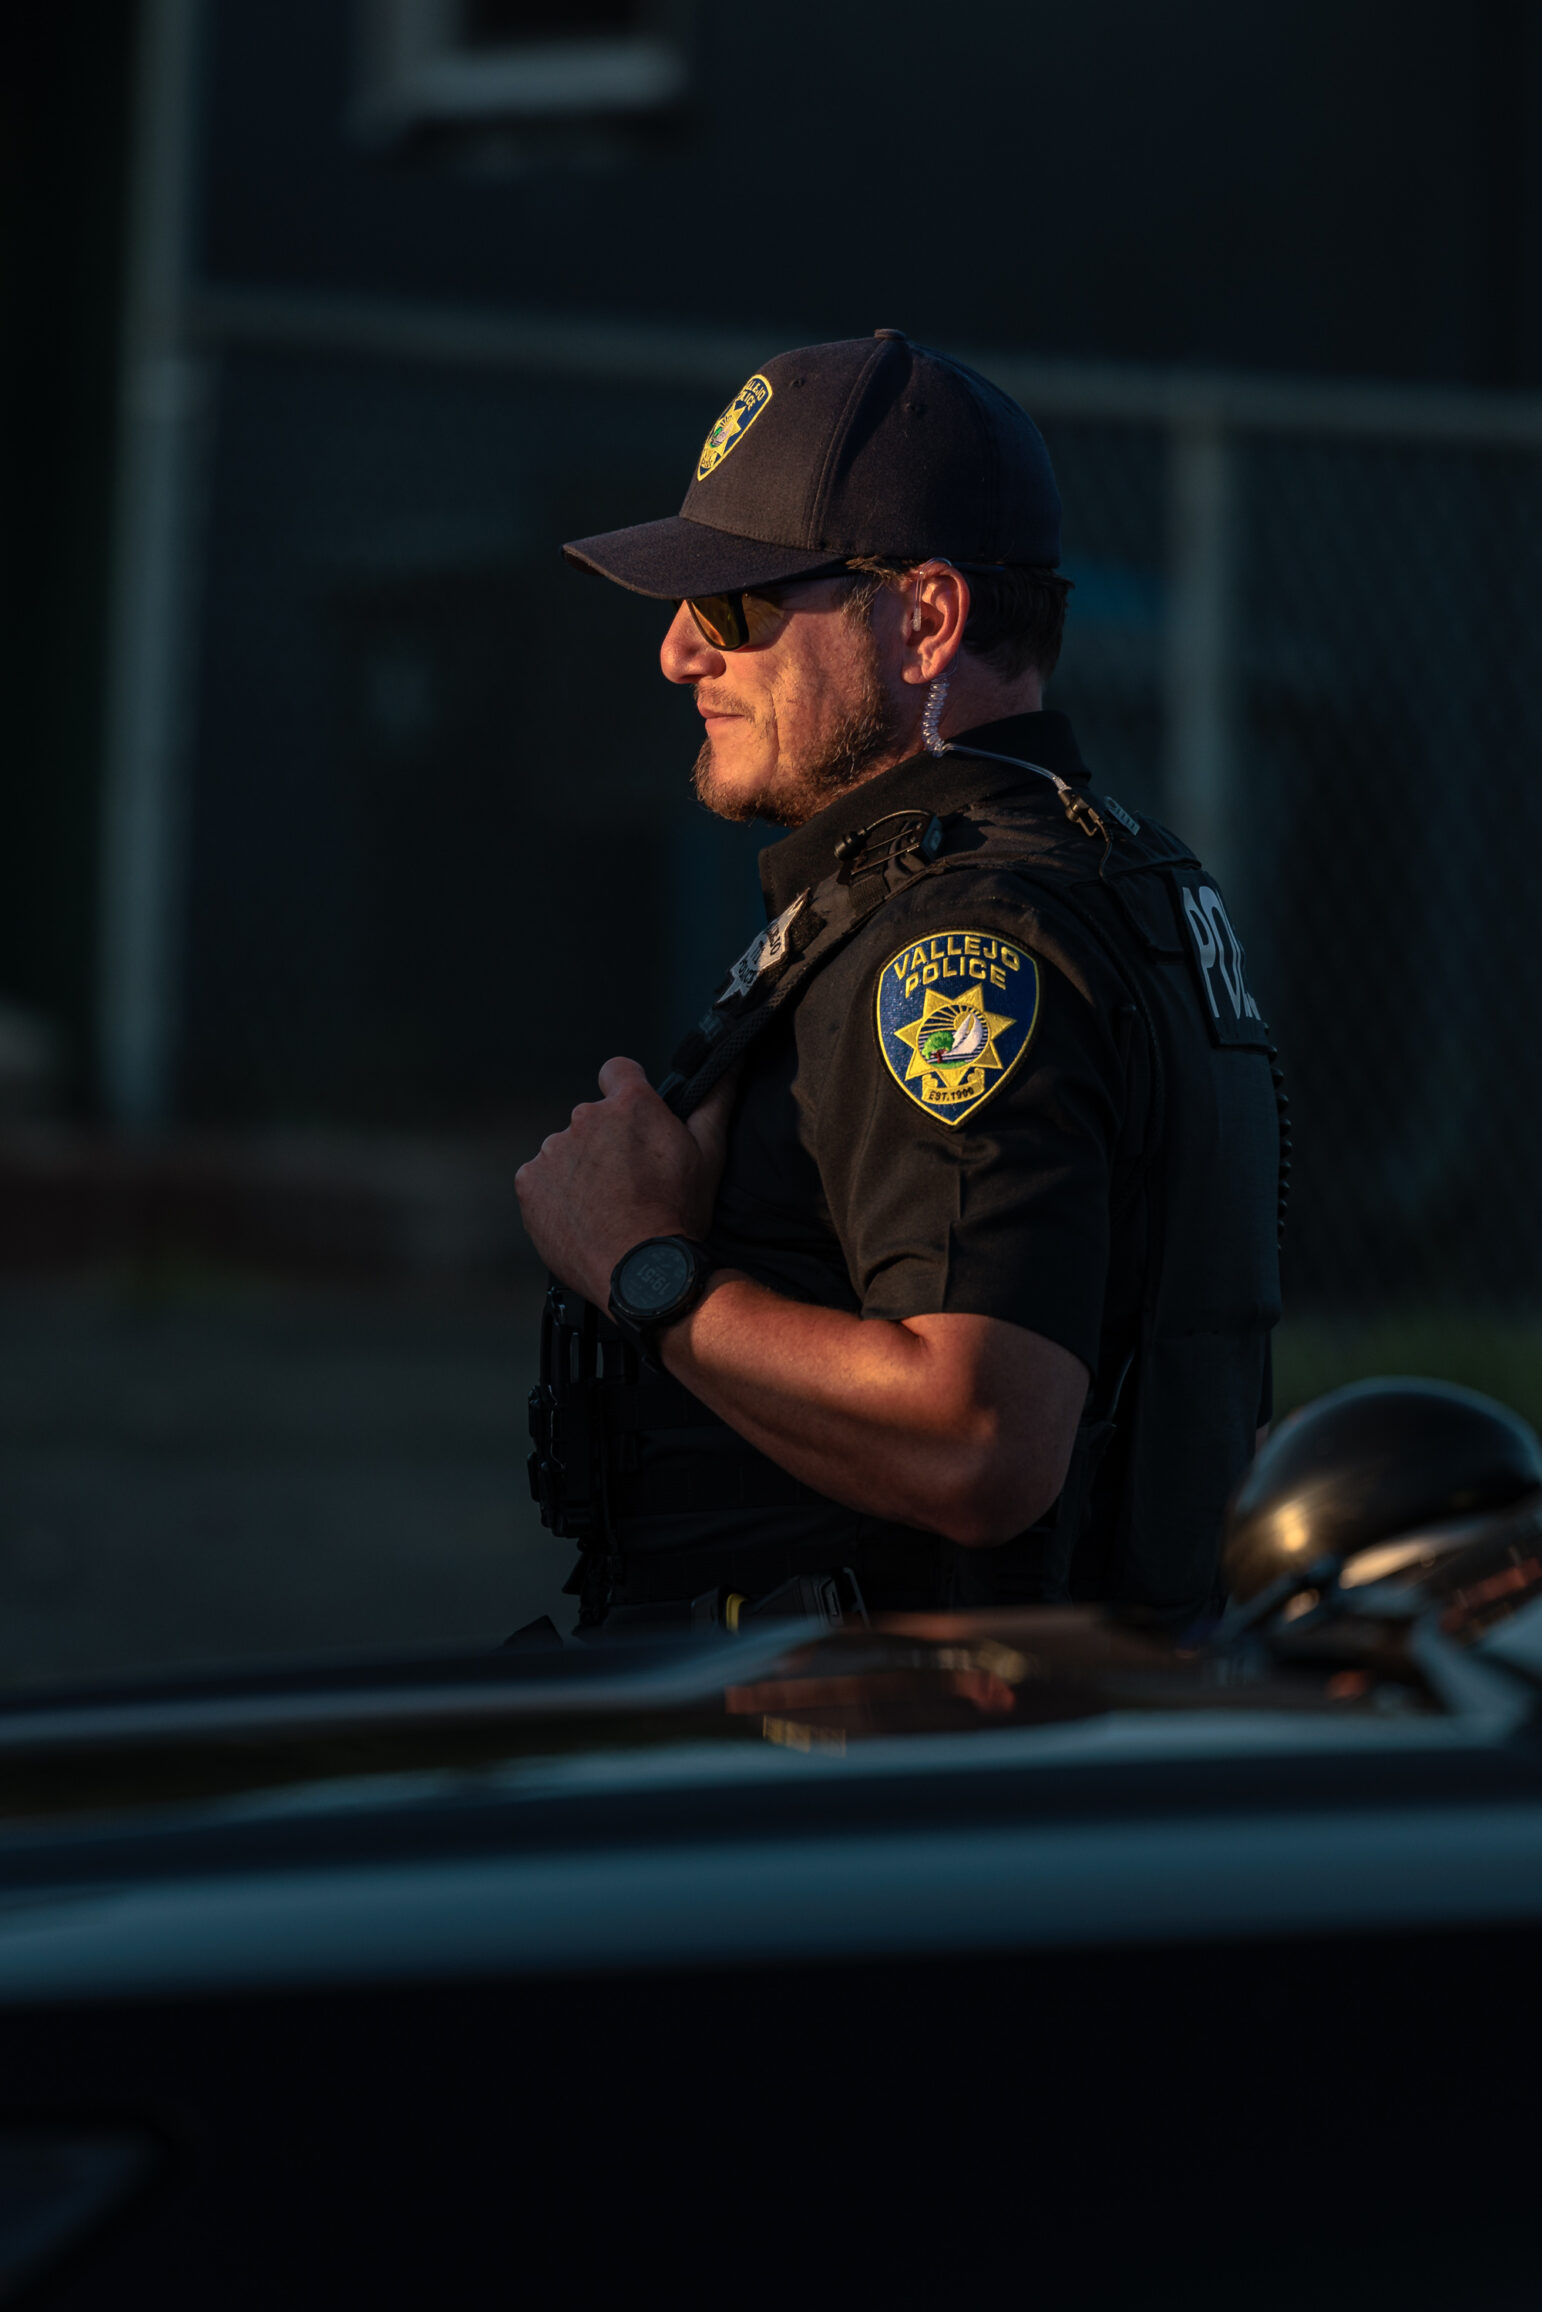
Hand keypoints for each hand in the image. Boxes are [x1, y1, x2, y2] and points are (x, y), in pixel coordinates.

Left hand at [515, 1057, 737, 1304]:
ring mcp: (553, 1150)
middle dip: (607, 1142)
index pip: (617, 1071)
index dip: (626, 1092)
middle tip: (630, 1182)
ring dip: (581, 1169)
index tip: (634, 1120)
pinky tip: (581, 1218)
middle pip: (592, 1119)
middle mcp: (585, 1118)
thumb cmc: (677, 1214)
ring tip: (606, 1207)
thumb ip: (715, 1101)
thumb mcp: (709, 1154)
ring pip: (566, 1151)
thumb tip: (730, 1065)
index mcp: (629, 1105)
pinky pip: (541, 1179)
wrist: (638, 1272)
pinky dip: (555, 1194)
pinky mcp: (529, 1182)